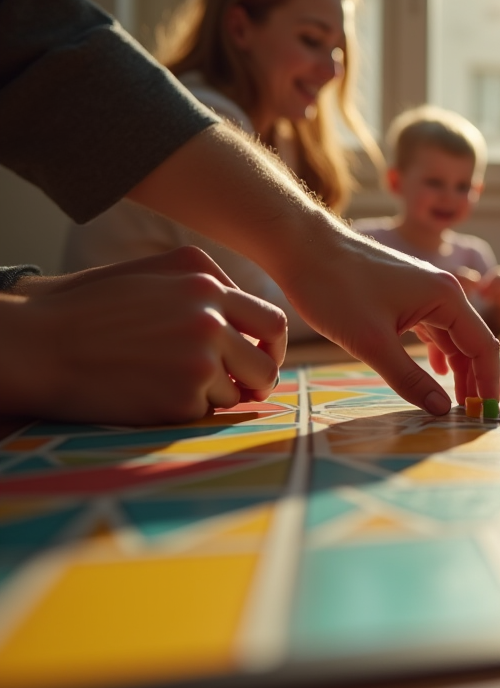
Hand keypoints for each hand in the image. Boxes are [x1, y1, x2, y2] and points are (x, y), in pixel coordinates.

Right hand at [0, 247, 284, 424]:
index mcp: (207, 286)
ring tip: (165, 383)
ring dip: (213, 397)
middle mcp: (210, 321)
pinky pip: (203, 414)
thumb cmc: (93, 307)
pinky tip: (147, 395)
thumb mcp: (154, 274)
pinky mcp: (181, 399)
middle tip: (243, 390)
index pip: (272, 323)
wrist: (40, 343)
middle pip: (265, 366)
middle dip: (258, 382)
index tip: (262, 359)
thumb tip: (255, 320)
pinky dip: (183, 411)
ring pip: (235, 395)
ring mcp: (199, 361)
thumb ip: (210, 286)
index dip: (272, 348)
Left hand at [279, 231, 499, 412]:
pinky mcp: (407, 296)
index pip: (484, 346)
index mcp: (446, 297)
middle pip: (475, 342)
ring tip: (466, 402)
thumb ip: (408, 378)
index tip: (489, 414)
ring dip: (461, 370)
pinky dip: (441, 354)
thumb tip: (442, 410)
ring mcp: (425, 293)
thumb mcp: (372, 342)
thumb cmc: (335, 289)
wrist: (303, 248)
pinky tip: (439, 373)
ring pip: (454, 338)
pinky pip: (435, 330)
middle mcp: (443, 292)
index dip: (490, 382)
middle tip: (493, 413)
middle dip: (484, 379)